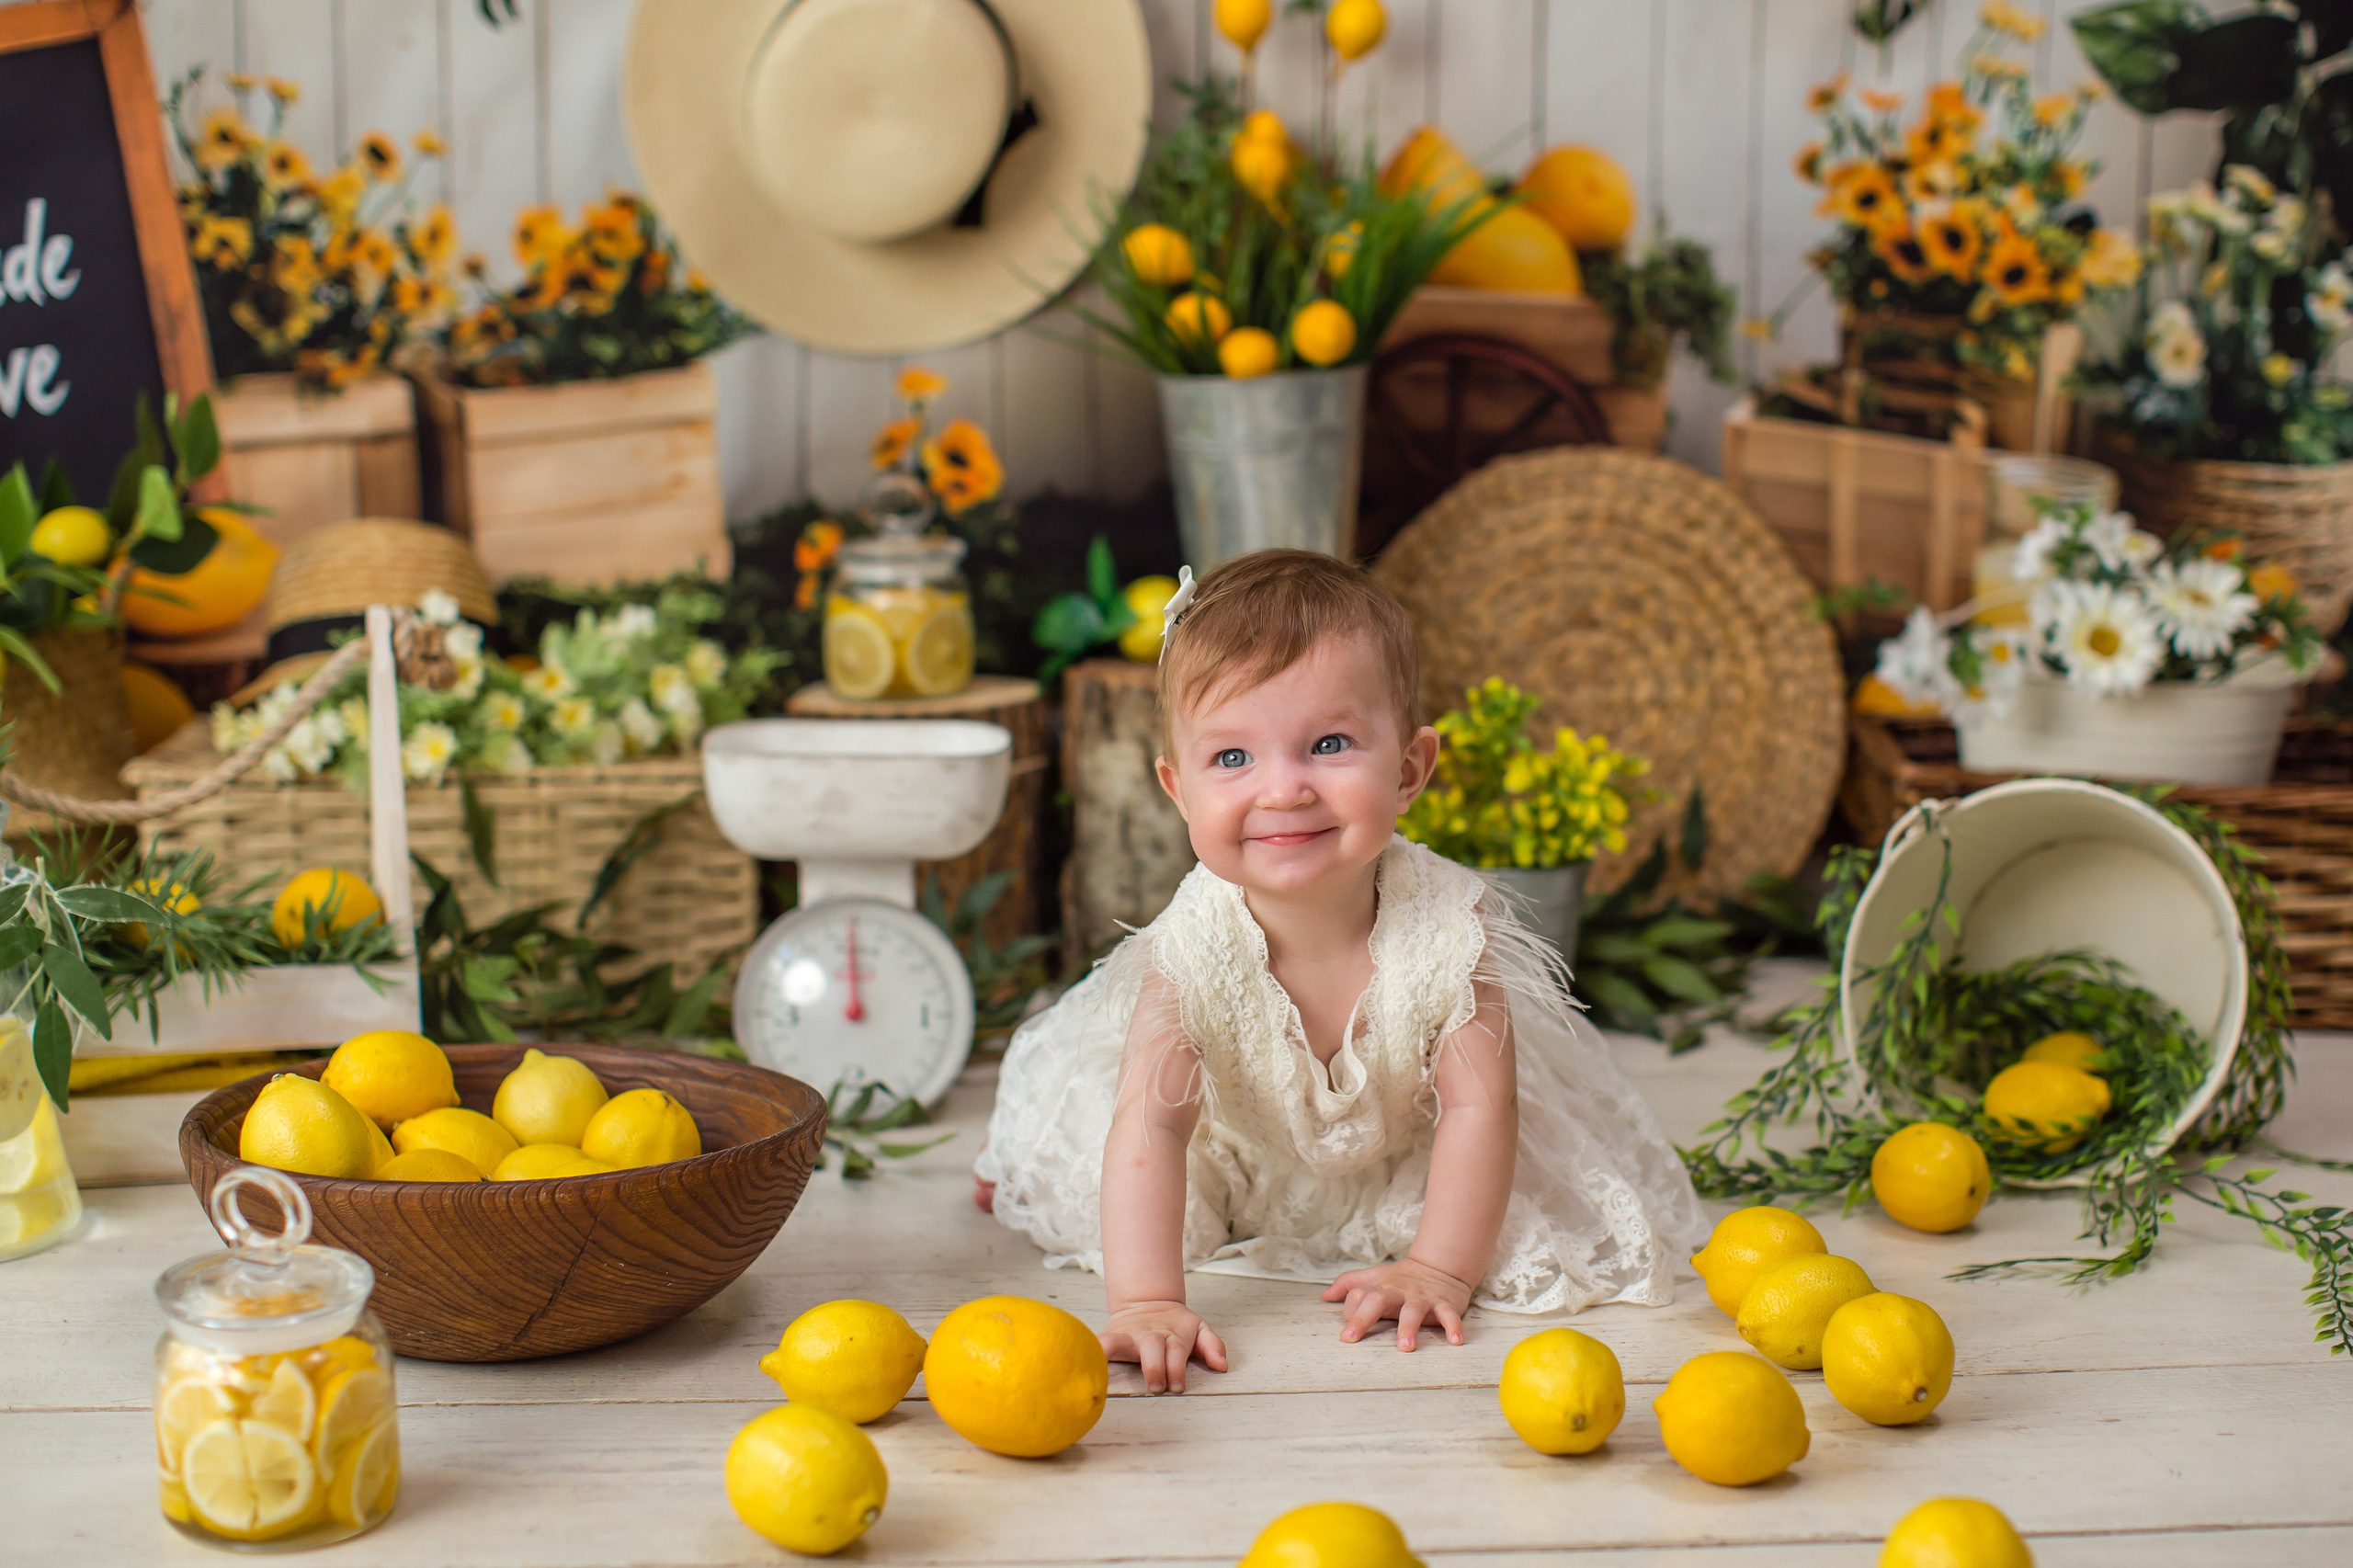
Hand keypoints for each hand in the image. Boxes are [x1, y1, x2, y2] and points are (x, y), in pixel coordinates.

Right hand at [1101, 1299, 1228, 1393]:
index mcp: (1172, 1336)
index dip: (1176, 1368)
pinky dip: (1091, 1350)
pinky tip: (1081, 1360)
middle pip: (1152, 1348)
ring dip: (1114, 1354)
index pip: (1175, 1352)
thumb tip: (1222, 1365)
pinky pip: (1098, 1343)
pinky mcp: (1110, 1337)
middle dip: (1154, 1367)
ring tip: (1102, 1370)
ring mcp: (1128, 1335)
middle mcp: (1149, 1335)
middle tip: (1156, 1387)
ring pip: (1119, 1343)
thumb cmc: (1176, 1326)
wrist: (1147, 1302)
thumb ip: (1212, 1345)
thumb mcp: (1199, 1329)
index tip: (1176, 1386)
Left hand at [1322, 1257, 1473, 1349]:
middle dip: (1363, 1318)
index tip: (1347, 1333)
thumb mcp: (1375, 1277)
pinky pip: (1449, 1315)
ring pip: (1413, 1312)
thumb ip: (1349, 1284)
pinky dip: (1453, 1327)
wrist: (1440, 1266)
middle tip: (1350, 1336)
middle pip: (1378, 1301)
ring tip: (1405, 1348)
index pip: (1358, 1296)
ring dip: (1409, 1328)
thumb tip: (1325, 1296)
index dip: (1351, 1312)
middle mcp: (1399, 1293)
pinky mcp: (1445, 1304)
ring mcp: (1422, 1299)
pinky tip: (1455, 1341)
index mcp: (1381, 1288)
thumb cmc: (1402, 1279)